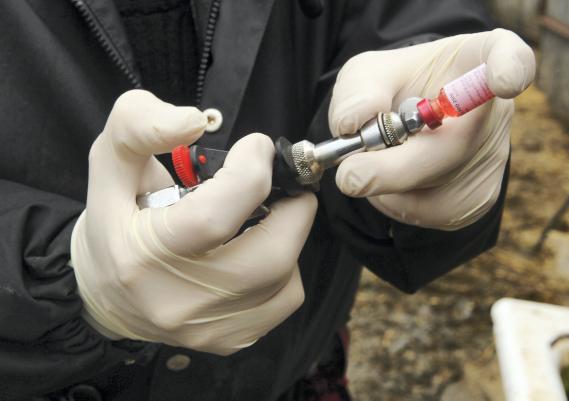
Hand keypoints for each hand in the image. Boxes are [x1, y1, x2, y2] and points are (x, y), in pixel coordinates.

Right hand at [71, 90, 316, 354]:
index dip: (252, 171)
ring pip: (286, 278)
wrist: (106, 294)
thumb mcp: (110, 162)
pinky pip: (285, 299)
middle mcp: (178, 303)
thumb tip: (195, 121)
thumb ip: (140, 127)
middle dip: (292, 208)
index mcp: (142, 257)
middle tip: (281, 185)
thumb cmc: (114, 223)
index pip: (215, 217)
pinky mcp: (230, 339)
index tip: (256, 148)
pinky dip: (284, 267)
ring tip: (264, 215)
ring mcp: (208, 328)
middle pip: (271, 255)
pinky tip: (257, 251)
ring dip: (288, 236)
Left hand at [328, 29, 534, 229]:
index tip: (503, 80)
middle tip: (349, 175)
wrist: (404, 121)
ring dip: (385, 186)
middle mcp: (495, 111)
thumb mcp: (367, 76)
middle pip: (455, 147)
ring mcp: (491, 159)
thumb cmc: (391, 90)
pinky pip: (429, 213)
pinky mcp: (478, 199)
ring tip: (378, 157)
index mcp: (475, 62)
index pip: (510, 57)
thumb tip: (350, 126)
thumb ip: (357, 92)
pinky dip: (395, 202)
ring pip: (435, 191)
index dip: (510, 68)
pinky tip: (391, 177)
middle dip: (394, 168)